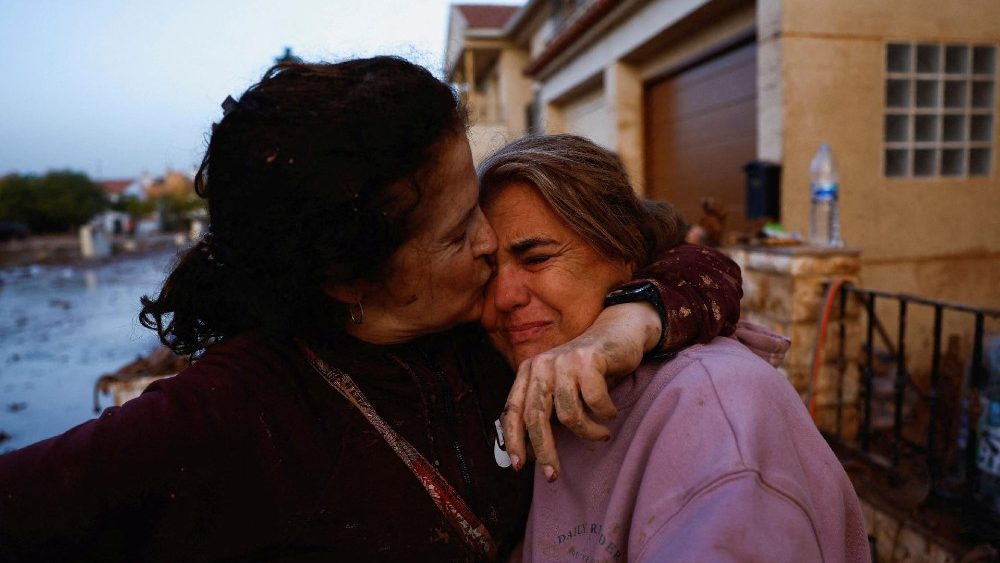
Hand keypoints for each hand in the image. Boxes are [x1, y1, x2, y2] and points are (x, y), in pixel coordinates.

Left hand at [500, 302, 660, 480]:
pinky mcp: (588, 360)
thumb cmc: (589, 369)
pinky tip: (611, 413)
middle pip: (536, 417)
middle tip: (553, 474)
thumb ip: (547, 411)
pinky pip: (595, 402)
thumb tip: (532, 452)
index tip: (518, 465)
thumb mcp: (562, 389)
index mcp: (529, 371)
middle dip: (544, 450)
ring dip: (588, 432)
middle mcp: (541, 364)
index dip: (513, 439)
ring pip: (568, 414)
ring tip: (601, 434)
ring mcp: (564, 361)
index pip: (513, 410)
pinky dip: (605, 414)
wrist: (618, 332)